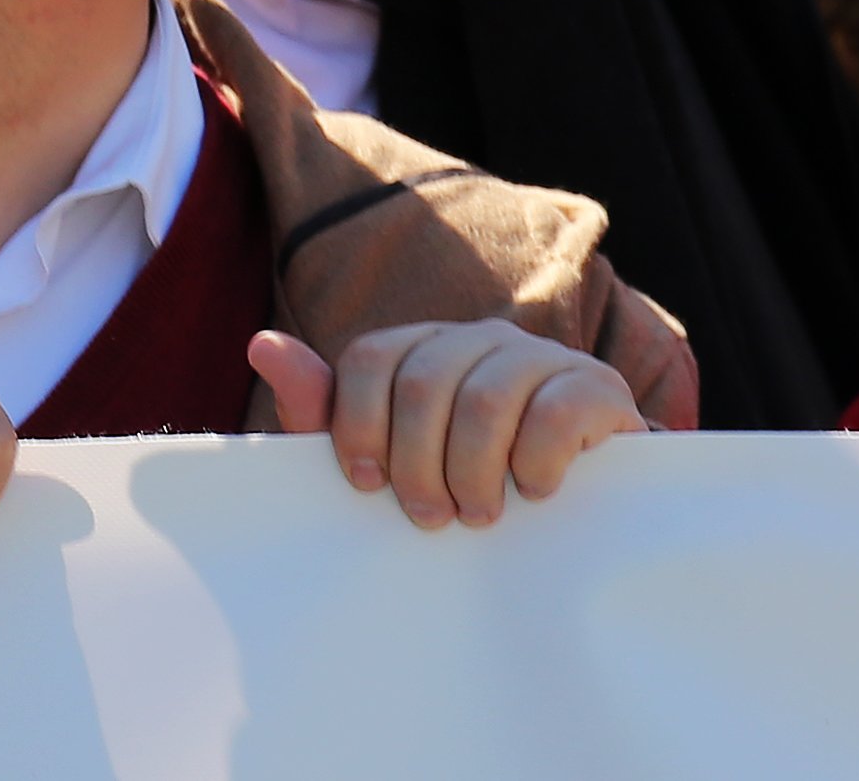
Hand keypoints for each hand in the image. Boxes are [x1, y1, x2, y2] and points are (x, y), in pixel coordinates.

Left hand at [251, 321, 642, 528]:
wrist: (589, 507)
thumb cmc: (470, 479)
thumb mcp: (392, 454)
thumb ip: (326, 409)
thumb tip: (261, 345)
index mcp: (424, 347)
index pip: (370, 358)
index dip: (356, 423)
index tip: (362, 484)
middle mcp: (479, 338)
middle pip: (422, 383)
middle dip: (414, 463)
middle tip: (427, 519)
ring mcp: (541, 357)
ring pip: (483, 399)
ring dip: (471, 471)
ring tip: (478, 516)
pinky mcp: (598, 388)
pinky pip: (555, 412)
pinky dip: (534, 463)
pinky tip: (533, 493)